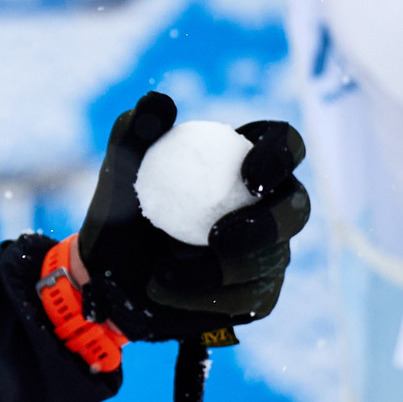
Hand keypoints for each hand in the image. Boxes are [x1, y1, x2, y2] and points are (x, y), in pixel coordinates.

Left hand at [74, 91, 310, 342]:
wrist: (105, 274)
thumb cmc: (120, 213)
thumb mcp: (120, 171)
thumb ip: (137, 132)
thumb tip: (161, 102)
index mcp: (245, 161)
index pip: (285, 145)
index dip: (281, 155)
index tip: (248, 174)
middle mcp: (267, 206)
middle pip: (296, 209)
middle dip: (267, 226)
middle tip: (218, 237)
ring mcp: (268, 253)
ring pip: (272, 261)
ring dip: (219, 271)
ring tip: (162, 272)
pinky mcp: (257, 295)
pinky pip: (249, 299)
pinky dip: (205, 297)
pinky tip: (165, 291)